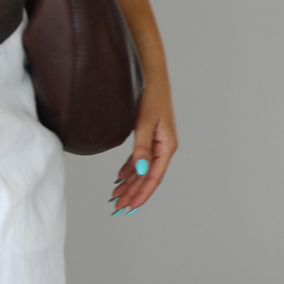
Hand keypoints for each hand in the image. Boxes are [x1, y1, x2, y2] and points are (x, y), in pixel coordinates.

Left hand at [109, 75, 176, 213]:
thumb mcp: (144, 124)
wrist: (152, 77)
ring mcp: (158, 143)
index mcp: (167, 146)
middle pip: (147, 176)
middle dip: (133, 193)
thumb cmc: (151, 97)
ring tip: (117, 196)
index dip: (142, 193)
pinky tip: (120, 177)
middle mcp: (164, 147)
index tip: (131, 206)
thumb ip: (141, 149)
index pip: (154, 177)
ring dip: (130, 183)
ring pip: (143, 169)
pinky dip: (130, 169)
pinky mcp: (150, 137)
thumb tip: (138, 171)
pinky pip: (140, 159)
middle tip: (118, 207)